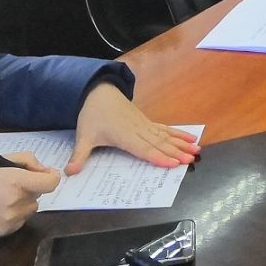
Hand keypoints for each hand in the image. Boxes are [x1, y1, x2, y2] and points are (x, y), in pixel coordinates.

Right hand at [0, 156, 60, 237]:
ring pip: (31, 208)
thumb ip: (27, 161)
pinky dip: (15, 214)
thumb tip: (44, 170)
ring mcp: (12, 219)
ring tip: (4, 197)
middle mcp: (18, 202)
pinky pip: (20, 220)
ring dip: (24, 202)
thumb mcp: (0, 159)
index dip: (51, 176)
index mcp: (18, 182)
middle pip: (39, 194)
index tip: (44, 173)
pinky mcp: (6, 231)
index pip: (51, 183)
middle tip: (14, 184)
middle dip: (31, 187)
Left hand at [69, 82, 199, 172]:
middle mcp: (138, 130)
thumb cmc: (92, 116)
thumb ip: (79, 155)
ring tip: (196, 150)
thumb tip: (69, 172)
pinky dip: (178, 134)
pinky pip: (165, 129)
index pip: (144, 149)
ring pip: (166, 136)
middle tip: (191, 159)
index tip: (173, 163)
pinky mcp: (147, 122)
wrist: (99, 93)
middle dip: (176, 151)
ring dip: (181, 143)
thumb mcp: (84, 136)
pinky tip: (190, 137)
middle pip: (160, 143)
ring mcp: (144, 125)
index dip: (159, 156)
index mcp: (124, 135)